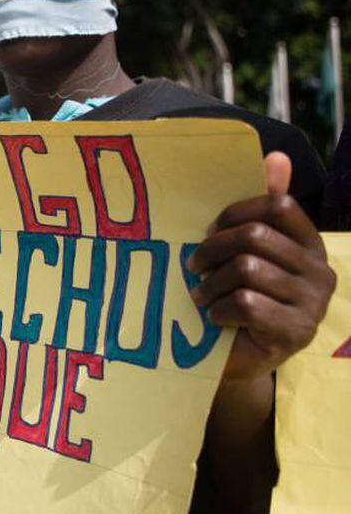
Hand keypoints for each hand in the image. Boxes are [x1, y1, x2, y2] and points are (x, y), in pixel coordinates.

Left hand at [189, 152, 335, 381]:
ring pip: (246, 270)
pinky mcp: (296, 332)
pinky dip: (220, 309)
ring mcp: (313, 304)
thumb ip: (260, 209)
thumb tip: (276, 155)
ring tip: (202, 296)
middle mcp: (320, 271)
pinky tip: (216, 318)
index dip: (236, 212)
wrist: (239, 358)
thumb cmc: (240, 297)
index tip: (210, 230)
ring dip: (212, 285)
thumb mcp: (246, 252)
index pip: (278, 205)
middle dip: (213, 250)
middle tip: (193, 267)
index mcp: (311, 244)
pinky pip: (245, 303)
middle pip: (255, 237)